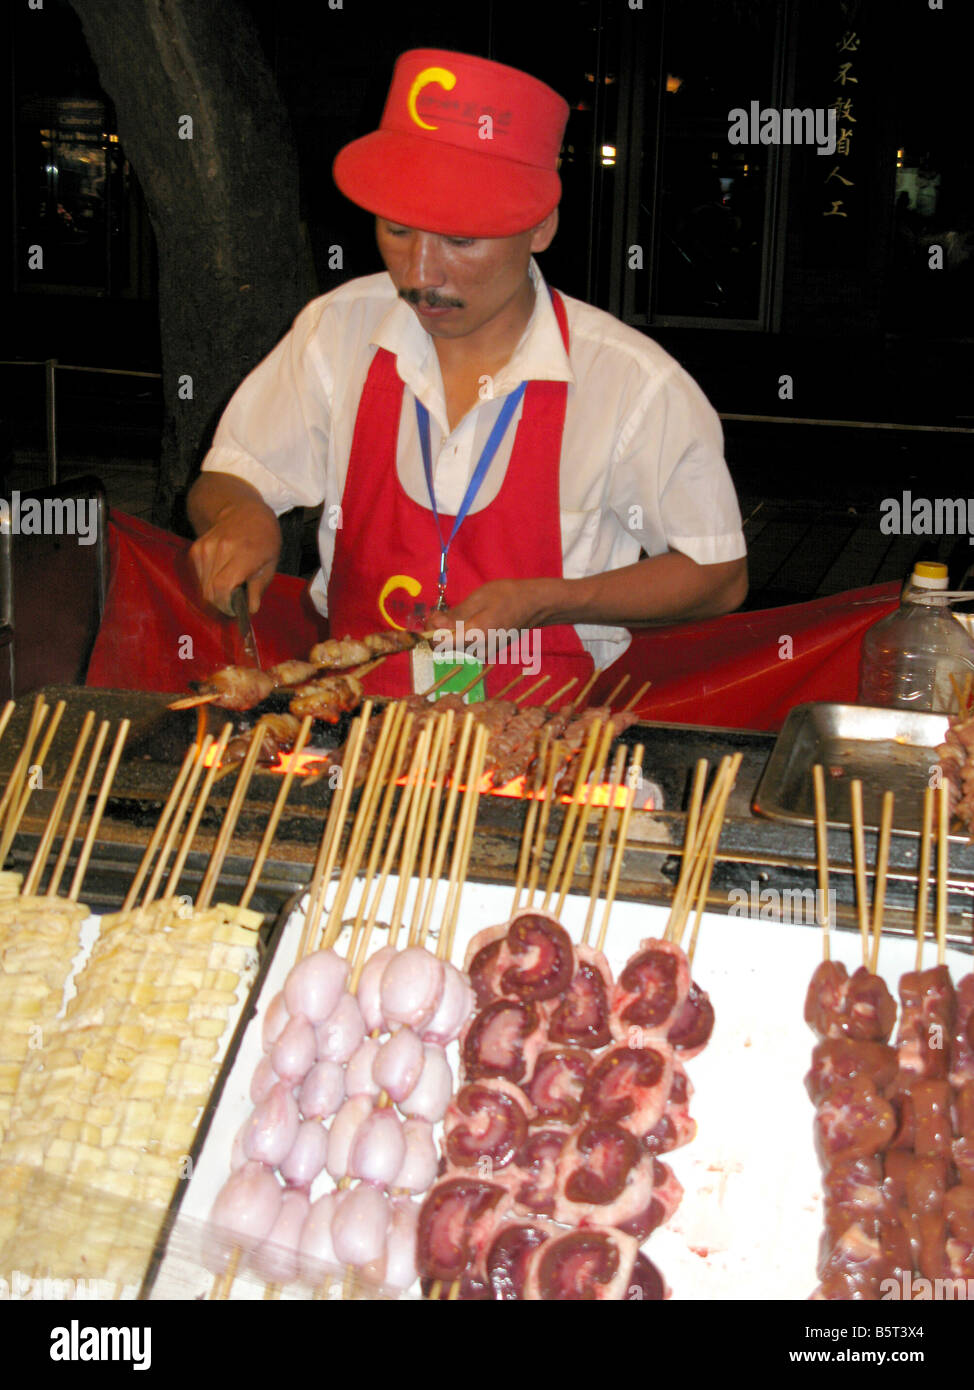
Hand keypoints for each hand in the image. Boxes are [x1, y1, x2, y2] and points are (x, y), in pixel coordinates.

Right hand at [188, 498, 281, 615]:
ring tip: (229, 590)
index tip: (235, 610)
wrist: (243, 511)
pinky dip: (208, 584)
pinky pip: (198, 577)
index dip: (226, 604)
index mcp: (243, 553)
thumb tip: (251, 609)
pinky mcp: (195, 549)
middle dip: (221, 604)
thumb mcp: (271, 563)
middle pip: (210, 591)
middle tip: (233, 605)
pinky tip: (221, 577)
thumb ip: (259, 588)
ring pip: (203, 587)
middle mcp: (221, 549)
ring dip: (215, 595)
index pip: (223, 587)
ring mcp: (205, 547)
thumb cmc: (263, 538)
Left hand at [435, 579, 546, 653]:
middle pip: (445, 648)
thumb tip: (432, 625)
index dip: (431, 631)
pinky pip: (465, 646)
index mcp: (475, 636)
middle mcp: (478, 650)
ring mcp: (484, 653)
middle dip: (439, 630)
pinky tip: (470, 620)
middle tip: (445, 611)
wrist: (534, 605)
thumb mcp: (477, 598)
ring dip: (450, 632)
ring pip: (454, 647)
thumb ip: (454, 615)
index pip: (439, 644)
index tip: (436, 615)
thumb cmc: (507, 596)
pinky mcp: (487, 651)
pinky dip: (461, 635)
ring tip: (461, 613)